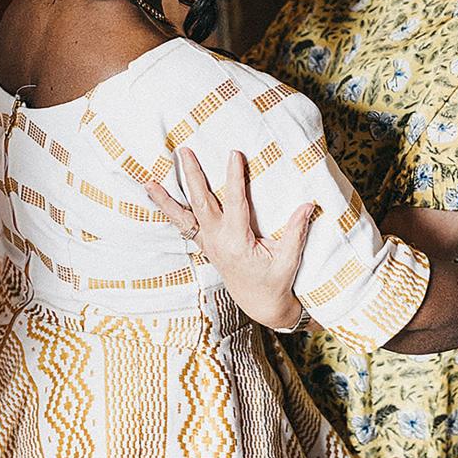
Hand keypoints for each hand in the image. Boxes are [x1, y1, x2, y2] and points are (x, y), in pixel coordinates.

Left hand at [145, 148, 314, 329]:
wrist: (261, 306)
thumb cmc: (275, 283)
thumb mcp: (288, 260)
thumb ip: (296, 232)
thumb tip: (308, 204)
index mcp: (237, 242)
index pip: (235, 202)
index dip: (234, 177)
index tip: (234, 154)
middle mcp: (217, 242)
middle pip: (201, 203)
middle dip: (192, 176)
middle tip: (184, 151)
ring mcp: (209, 244)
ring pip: (184, 218)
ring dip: (167, 199)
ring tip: (149, 183)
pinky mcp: (207, 246)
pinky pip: (185, 227)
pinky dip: (171, 212)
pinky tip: (157, 198)